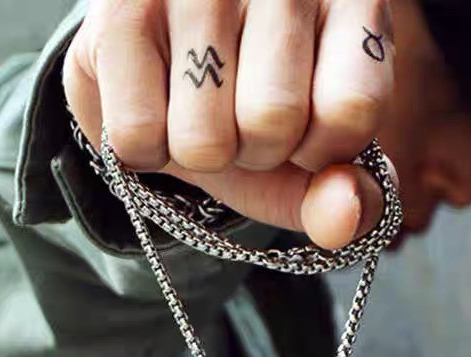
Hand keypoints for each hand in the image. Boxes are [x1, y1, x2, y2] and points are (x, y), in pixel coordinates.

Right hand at [64, 0, 396, 249]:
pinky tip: (151, 102)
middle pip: (272, 121)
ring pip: (203, 139)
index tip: (303, 133)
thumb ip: (346, 196)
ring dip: (198, 152)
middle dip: (252, 151)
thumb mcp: (310, 162)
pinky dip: (145, 149)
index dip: (319, 151)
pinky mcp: (120, 4)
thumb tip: (344, 221)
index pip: (350, 109)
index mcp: (347, 0)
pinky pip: (138, 136)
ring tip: (196, 107)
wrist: (159, 74)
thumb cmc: (247, 112)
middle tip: (239, 115)